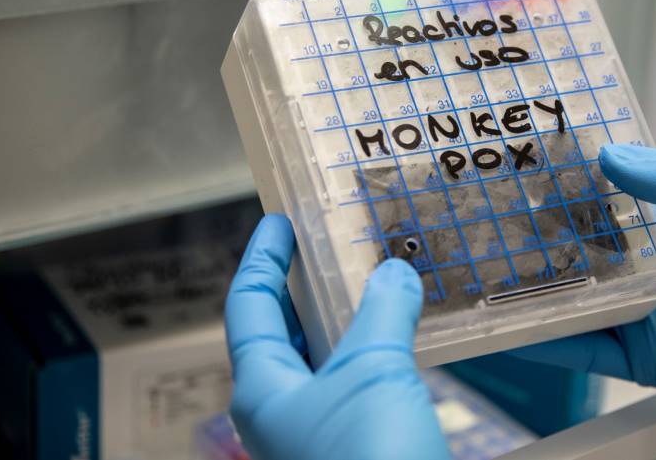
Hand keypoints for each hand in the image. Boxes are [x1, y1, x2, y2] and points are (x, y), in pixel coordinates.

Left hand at [225, 215, 449, 459]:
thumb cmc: (368, 457)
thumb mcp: (372, 372)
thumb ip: (382, 314)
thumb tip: (393, 270)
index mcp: (262, 390)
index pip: (249, 306)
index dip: (262, 258)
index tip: (278, 220)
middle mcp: (284, 411)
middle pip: (282, 332)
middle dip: (303, 286)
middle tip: (330, 245)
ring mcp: (322, 432)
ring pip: (326, 359)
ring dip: (347, 317)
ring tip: (376, 280)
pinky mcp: (361, 446)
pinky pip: (362, 383)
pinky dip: (379, 350)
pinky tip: (407, 336)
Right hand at [513, 145, 655, 459]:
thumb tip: (611, 155)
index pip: (612, 204)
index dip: (574, 188)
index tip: (530, 166)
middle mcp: (654, 272)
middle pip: (586, 254)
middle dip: (542, 240)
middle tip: (490, 220)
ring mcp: (647, 316)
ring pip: (578, 303)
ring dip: (536, 292)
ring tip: (486, 274)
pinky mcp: (646, 360)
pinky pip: (589, 352)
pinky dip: (550, 345)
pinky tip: (513, 331)